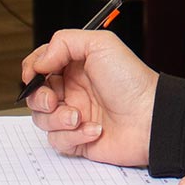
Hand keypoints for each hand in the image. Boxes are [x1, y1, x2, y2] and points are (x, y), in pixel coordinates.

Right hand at [22, 28, 157, 166]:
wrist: (151, 118)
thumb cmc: (131, 81)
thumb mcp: (100, 44)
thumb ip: (63, 43)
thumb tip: (40, 62)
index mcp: (75, 66)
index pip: (40, 65)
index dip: (32, 70)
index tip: (34, 75)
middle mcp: (72, 90)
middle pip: (35, 95)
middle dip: (39, 98)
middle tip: (53, 99)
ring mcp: (75, 115)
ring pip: (42, 120)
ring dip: (57, 118)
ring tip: (79, 116)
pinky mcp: (79, 140)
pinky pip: (58, 141)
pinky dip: (73, 136)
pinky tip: (95, 129)